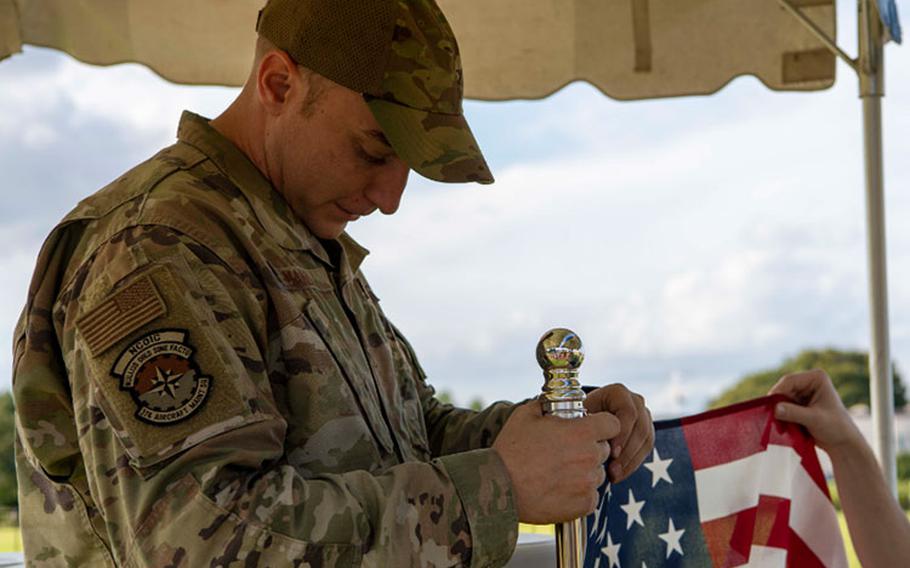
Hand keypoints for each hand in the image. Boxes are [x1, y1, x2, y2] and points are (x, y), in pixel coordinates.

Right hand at [493, 400, 619, 523]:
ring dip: (585, 472)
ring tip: (560, 473)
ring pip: (597, 473)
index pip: (613, 424)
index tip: (591, 429)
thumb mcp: (525, 415)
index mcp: (581, 432)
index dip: (603, 425)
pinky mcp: (584, 504)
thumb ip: (545, 404)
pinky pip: (591, 496)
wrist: (499, 487)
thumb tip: (550, 400)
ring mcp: (588, 482)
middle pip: (604, 449)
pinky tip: (560, 489)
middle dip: (591, 448)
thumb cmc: (510, 450)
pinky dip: (580, 494)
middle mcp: (589, 457)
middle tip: (567, 452)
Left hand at [584, 384, 653, 482]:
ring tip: (613, 475)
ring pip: (646, 440)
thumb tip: (588, 440)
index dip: (622, 434)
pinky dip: (632, 464)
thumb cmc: (576, 417)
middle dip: (626, 452)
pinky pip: (646, 449)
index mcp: (618, 392)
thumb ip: (583, 424)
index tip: (611, 453)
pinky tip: (619, 474)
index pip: (628, 412)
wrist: (584, 419)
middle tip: (612, 470)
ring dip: (630, 461)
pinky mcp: (646, 431)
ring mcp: (643, 416)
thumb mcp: (577, 416)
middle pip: (640, 428)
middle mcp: (634, 401)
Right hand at [768, 369, 863, 456]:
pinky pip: (783, 406)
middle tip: (772, 418)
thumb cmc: (836, 428)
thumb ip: (794, 413)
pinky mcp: (799, 403)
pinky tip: (783, 426)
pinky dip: (781, 416)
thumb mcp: (815, 419)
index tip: (770, 407)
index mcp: (817, 378)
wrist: (843, 443)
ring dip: (779, 411)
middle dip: (778, 403)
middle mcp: (809, 382)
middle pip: (784, 389)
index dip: (778, 392)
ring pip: (781, 398)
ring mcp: (803, 392)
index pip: (790, 380)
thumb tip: (775, 408)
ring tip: (780, 425)